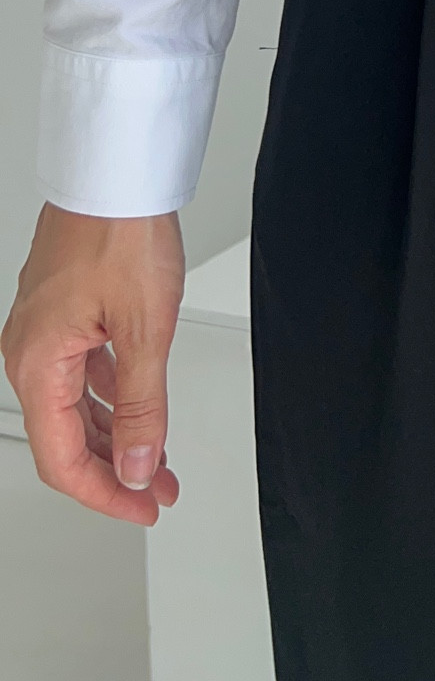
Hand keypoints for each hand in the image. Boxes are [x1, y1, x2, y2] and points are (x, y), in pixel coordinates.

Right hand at [2, 202, 183, 523]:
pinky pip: (81, 372)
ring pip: (75, 405)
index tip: (143, 507)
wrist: (117, 172)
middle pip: (66, 438)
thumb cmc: (122, 232)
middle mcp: (29, 352)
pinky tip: (137, 407)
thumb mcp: (145, 329)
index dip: (106, 493)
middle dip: (117, 468)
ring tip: (159, 456)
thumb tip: (141, 464)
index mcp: (37, 364)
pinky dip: (110, 397)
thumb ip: (143, 406)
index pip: (63, 460)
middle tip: (159, 491)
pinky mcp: (62, 311)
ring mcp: (43, 331)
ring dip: (118, 434)